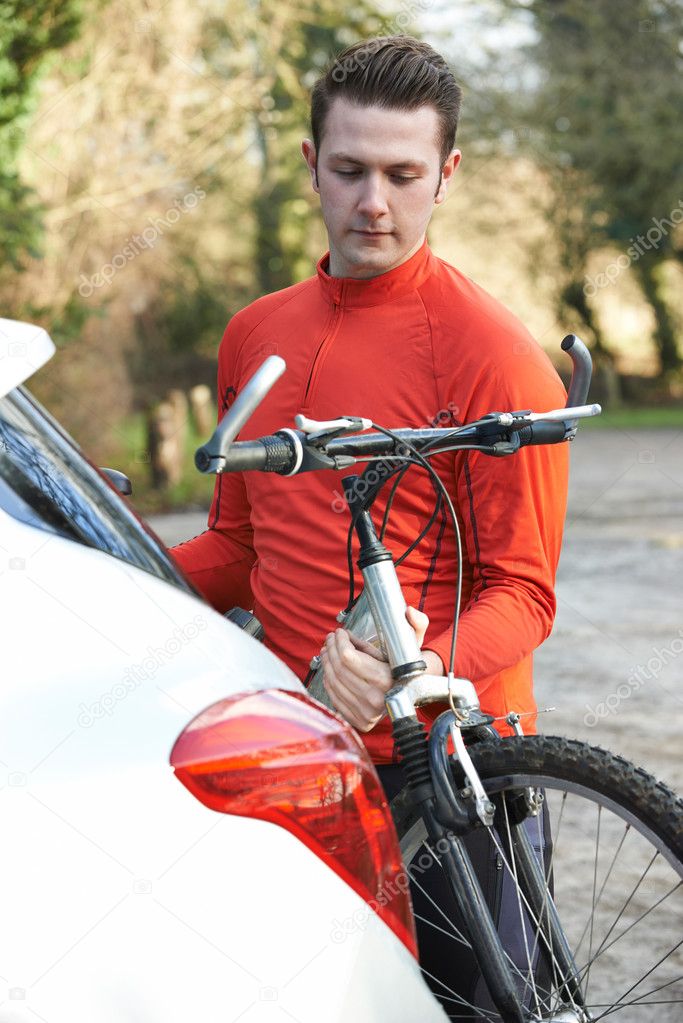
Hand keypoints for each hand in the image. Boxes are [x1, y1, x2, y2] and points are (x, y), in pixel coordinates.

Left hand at [320, 606, 441, 732]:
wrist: (412, 695)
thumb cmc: (406, 666)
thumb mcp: (413, 643)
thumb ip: (416, 624)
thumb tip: (409, 612)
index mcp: (386, 679)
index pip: (348, 657)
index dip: (340, 641)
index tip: (340, 632)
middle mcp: (375, 699)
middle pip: (338, 667)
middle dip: (331, 647)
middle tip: (331, 638)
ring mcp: (365, 713)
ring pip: (333, 681)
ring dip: (326, 661)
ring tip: (328, 648)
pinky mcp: (357, 720)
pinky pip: (333, 696)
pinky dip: (327, 678)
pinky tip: (330, 667)